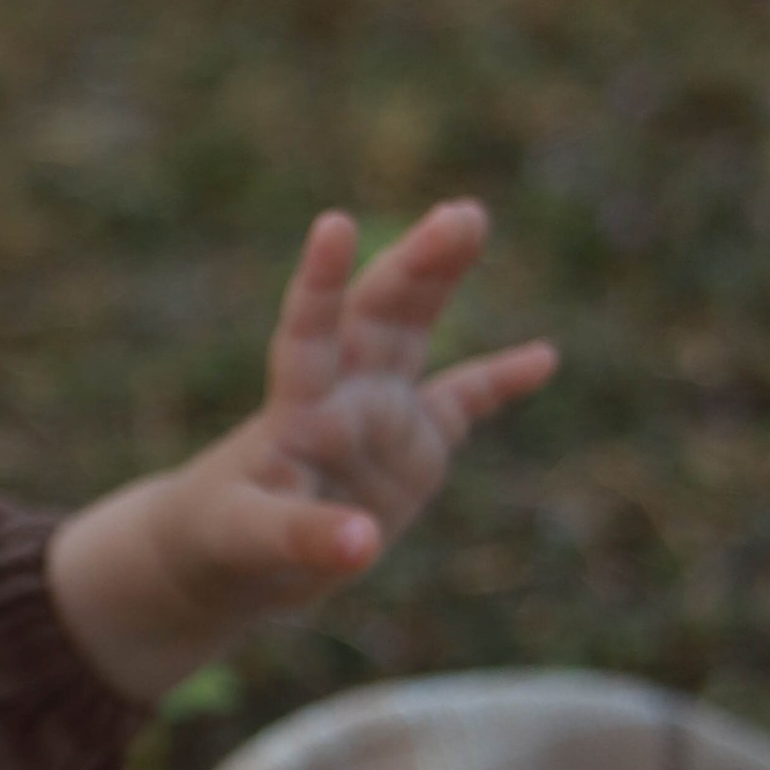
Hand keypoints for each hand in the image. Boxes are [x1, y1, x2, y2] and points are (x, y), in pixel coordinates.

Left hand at [46, 199, 555, 704]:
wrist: (238, 553)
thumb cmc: (224, 536)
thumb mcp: (251, 539)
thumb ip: (303, 536)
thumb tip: (363, 543)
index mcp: (295, 408)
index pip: (308, 331)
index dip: (322, 282)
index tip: (334, 225)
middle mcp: (341, 394)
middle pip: (378, 312)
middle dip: (416, 264)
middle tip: (460, 217)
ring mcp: (380, 412)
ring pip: (413, 330)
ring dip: (439, 277)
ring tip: (470, 220)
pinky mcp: (415, 447)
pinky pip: (464, 402)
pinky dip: (501, 381)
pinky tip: (545, 356)